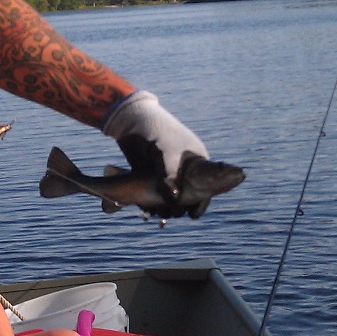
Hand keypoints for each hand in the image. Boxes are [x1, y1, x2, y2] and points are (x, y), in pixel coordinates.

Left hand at [102, 91, 209, 217]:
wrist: (130, 120)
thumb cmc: (156, 131)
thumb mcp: (167, 153)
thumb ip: (170, 176)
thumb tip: (174, 200)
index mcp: (197, 160)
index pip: (206, 187)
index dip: (201, 202)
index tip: (192, 215)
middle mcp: (184, 168)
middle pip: (187, 195)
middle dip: (180, 206)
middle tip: (172, 213)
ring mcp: (167, 171)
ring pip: (169, 196)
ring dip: (164, 206)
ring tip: (157, 213)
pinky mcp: (151, 174)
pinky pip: (154, 193)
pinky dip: (151, 201)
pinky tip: (146, 208)